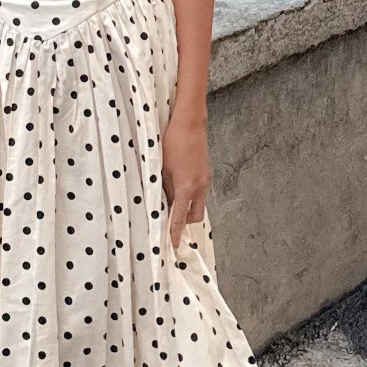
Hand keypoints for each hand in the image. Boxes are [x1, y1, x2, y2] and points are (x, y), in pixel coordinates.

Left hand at [162, 108, 209, 253]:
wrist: (190, 121)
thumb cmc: (173, 140)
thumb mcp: (162, 167)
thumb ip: (163, 187)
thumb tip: (162, 201)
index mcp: (187, 187)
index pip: (179, 218)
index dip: (174, 233)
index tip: (172, 245)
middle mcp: (199, 186)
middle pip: (194, 216)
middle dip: (183, 222)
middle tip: (169, 221)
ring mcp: (204, 179)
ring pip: (197, 203)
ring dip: (186, 207)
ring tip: (170, 200)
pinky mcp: (205, 172)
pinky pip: (198, 191)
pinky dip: (189, 195)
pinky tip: (177, 186)